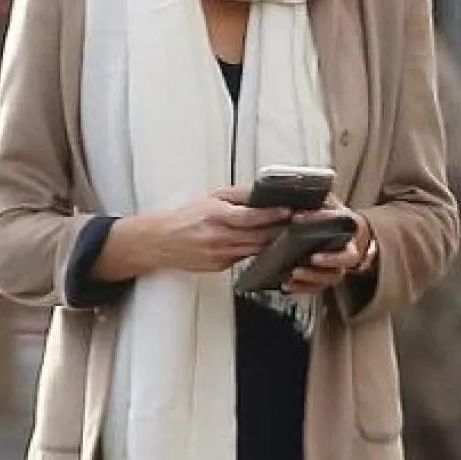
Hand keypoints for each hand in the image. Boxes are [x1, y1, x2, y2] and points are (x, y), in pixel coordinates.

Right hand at [156, 186, 288, 274]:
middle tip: (297, 223)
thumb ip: (237, 196)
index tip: (287, 211)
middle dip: (279, 230)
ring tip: (288, 233)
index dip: (271, 215)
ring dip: (273, 243)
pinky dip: (259, 252)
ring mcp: (220, 255)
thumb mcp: (211, 199)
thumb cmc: (186, 219)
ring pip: (255, 250)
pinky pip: (246, 258)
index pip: (249, 217)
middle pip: (257, 236)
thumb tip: (260, 193)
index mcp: (215, 217)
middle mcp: (218, 237)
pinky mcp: (221, 266)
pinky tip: (269, 246)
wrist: (163, 242)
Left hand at [283, 204, 370, 295]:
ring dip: (313, 276)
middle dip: (330, 259)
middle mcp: (349, 249)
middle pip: (347, 257)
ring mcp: (339, 267)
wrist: (345, 235)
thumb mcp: (329, 203)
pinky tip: (288, 284)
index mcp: (349, 226)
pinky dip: (303, 288)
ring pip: (333, 276)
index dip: (320, 218)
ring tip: (294, 273)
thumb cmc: (333, 219)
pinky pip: (318, 288)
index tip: (297, 217)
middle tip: (311, 257)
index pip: (339, 221)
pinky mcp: (327, 279)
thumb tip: (300, 189)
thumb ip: (319, 198)